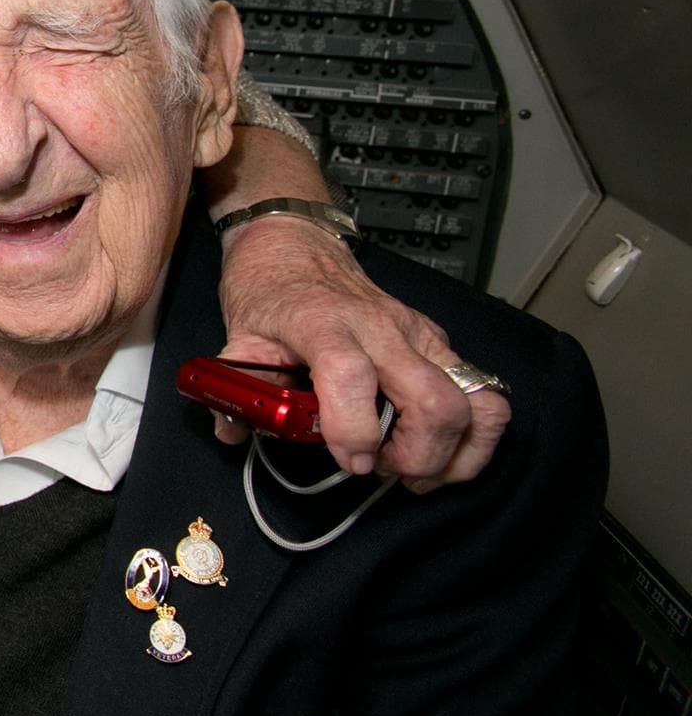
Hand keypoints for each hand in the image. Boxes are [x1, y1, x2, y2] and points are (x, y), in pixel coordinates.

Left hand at [215, 218, 509, 488]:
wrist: (297, 245)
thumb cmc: (271, 290)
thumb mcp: (239, 333)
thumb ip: (235, 386)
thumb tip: (231, 431)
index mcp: (323, 323)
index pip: (350, 375)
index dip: (354, 429)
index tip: (349, 461)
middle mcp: (381, 327)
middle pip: (432, 400)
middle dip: (416, 456)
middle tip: (381, 469)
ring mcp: (419, 334)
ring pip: (476, 400)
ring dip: (454, 452)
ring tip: (416, 469)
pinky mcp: (438, 343)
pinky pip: (484, 394)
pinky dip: (474, 436)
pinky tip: (442, 452)